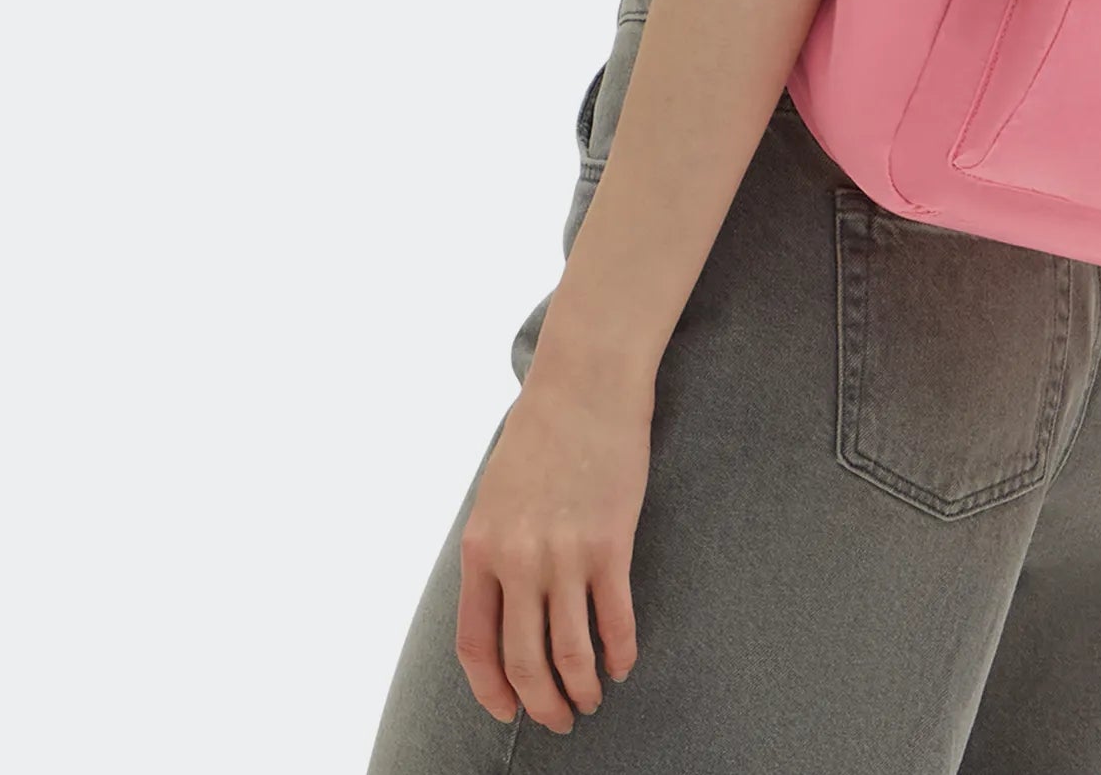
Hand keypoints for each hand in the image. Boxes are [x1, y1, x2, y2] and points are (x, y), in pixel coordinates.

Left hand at [455, 370, 654, 729]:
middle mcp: (517, 559)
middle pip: (523, 660)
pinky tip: (625, 663)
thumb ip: (496, 549)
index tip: (508, 710)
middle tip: (559, 720)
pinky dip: (620, 651)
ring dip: (583, 687)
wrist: (586, 380)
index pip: (475, 645)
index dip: (492, 689)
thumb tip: (504, 603)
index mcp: (482, 548)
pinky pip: (614, 618)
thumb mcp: (497, 492)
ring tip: (593, 698)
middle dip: (541, 703)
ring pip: (570, 652)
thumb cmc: (543, 430)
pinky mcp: (610, 542)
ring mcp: (564, 553)